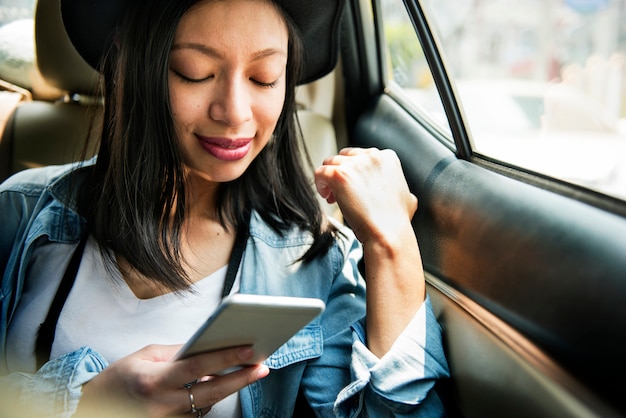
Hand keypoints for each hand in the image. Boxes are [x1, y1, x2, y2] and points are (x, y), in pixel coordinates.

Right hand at [76, 345, 268, 416]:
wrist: (96, 408)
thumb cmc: (120, 377)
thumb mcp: (145, 355)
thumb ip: (178, 352)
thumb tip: (208, 344)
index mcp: (154, 381)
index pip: (197, 367)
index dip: (225, 358)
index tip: (250, 350)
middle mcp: (163, 405)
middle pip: (211, 391)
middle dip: (240, 378)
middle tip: (263, 366)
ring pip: (208, 403)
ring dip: (230, 387)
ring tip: (250, 370)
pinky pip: (199, 412)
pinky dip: (212, 397)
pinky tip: (224, 383)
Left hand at [314, 147, 417, 245]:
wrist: (387, 233)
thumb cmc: (396, 221)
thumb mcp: (408, 197)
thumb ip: (401, 188)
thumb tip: (403, 194)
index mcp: (387, 158)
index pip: (361, 156)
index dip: (355, 172)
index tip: (354, 187)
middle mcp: (372, 156)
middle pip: (345, 157)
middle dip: (341, 173)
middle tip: (341, 192)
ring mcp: (355, 164)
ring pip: (331, 163)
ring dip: (330, 180)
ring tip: (333, 197)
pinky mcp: (339, 175)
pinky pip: (320, 172)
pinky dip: (320, 184)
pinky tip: (327, 197)